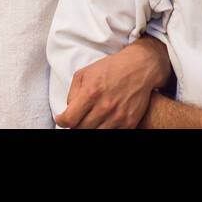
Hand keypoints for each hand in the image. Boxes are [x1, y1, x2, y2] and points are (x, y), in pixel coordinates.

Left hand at [55, 38, 169, 128]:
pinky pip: (111, 134)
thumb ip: (73, 92)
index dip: (62, 121)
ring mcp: (118, 117)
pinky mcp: (129, 123)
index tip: (62, 119)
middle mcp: (104, 107)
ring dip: (89, 128)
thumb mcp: (85, 72)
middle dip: (75, 124)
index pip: (70, 119)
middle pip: (80, 129)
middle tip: (77, 118)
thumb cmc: (111, 68)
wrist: (139, 67)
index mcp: (91, 92)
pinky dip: (104, 128)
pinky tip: (103, 121)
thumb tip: (68, 110)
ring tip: (90, 119)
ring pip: (95, 134)